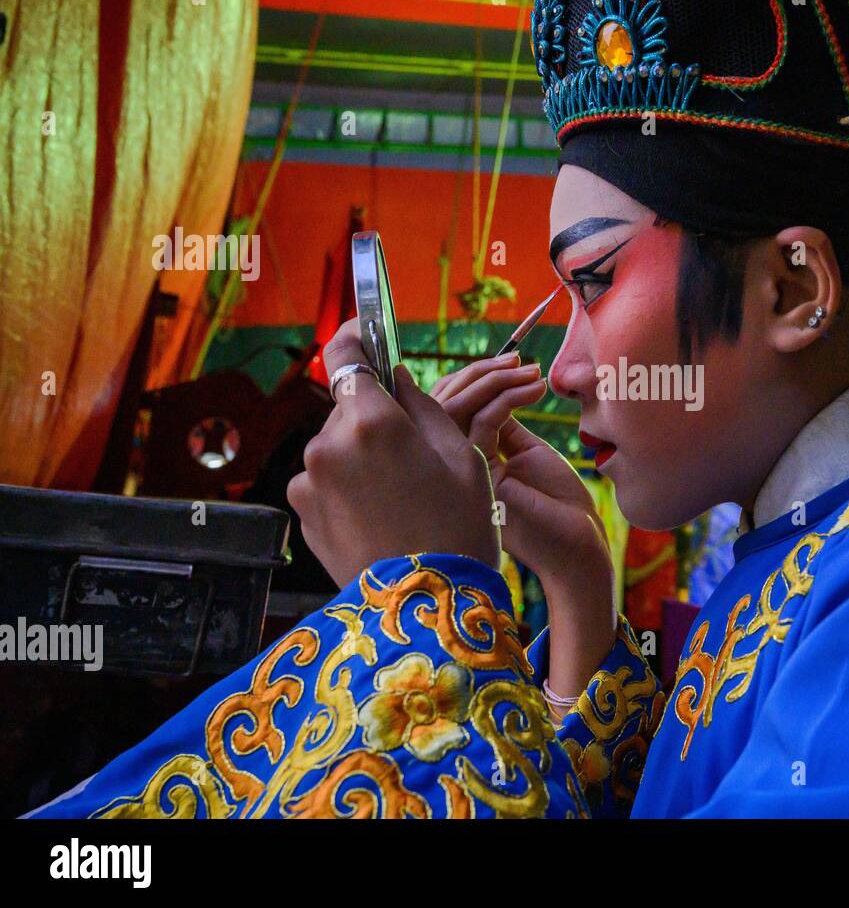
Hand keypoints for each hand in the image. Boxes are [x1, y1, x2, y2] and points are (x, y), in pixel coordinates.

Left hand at [287, 319, 499, 587]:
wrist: (426, 605)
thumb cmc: (457, 528)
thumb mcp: (461, 455)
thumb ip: (421, 405)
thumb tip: (396, 377)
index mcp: (371, 421)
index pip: (348, 353)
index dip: (358, 334)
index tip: (369, 330)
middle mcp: (327, 445)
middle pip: (349, 407)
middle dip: (375, 416)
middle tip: (415, 450)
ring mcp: (308, 482)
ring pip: (338, 446)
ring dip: (362, 454)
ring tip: (402, 493)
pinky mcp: (302, 513)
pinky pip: (327, 480)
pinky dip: (350, 485)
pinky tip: (382, 514)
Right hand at [433, 355, 616, 699]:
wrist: (579, 546)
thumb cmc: (558, 504)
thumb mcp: (525, 453)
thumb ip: (500, 424)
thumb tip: (489, 388)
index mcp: (459, 461)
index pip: (445, 409)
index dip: (471, 378)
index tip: (508, 359)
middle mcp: (451, 469)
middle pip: (440, 405)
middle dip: (479, 373)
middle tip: (517, 360)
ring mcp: (461, 475)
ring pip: (454, 411)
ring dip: (493, 380)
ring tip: (528, 371)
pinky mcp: (481, 478)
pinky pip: (483, 423)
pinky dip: (507, 398)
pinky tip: (533, 391)